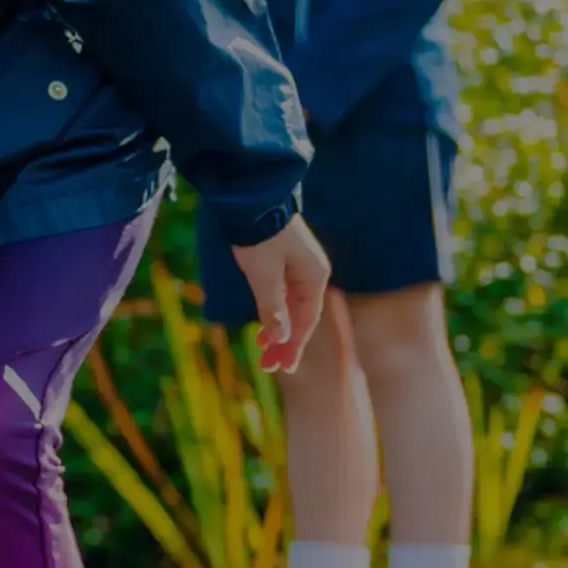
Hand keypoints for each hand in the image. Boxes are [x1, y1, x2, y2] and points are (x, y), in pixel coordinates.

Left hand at [232, 217, 331, 374]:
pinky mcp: (287, 262)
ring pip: (291, 307)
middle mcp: (313, 274)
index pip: (306, 321)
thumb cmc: (260, 235)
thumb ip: (272, 307)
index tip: (282, 368)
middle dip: (284, 343)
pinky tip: (264, 327)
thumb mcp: (263, 275)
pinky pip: (284, 295)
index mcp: (314, 277)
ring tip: (263, 352)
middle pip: (300, 317)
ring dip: (278, 330)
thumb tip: (278, 339)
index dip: (293, 346)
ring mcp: (300, 267)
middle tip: (268, 367)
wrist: (253, 199)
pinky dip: (274, 312)